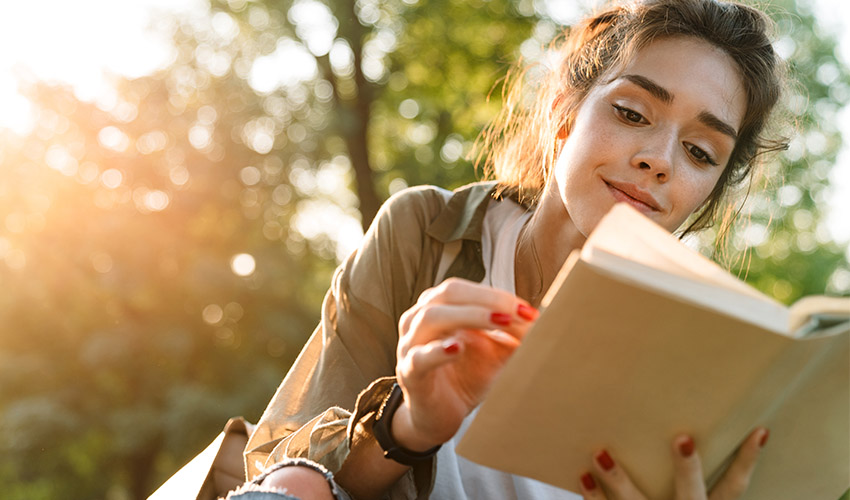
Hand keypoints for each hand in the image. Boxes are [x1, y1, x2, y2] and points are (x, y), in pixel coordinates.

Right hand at [391, 278, 538, 450]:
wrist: (439, 416)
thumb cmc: (465, 377)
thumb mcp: (496, 353)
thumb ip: (515, 337)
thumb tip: (545, 323)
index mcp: (440, 307)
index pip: (466, 289)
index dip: (497, 295)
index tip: (528, 311)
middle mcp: (419, 319)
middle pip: (449, 293)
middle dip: (487, 299)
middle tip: (517, 313)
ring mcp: (410, 345)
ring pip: (432, 317)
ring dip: (469, 316)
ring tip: (500, 322)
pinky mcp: (409, 373)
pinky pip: (419, 357)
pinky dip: (438, 350)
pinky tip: (457, 348)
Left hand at [579, 428, 769, 499]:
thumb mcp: (699, 497)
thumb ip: (698, 483)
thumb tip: (701, 434)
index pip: (736, 486)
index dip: (748, 461)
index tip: (759, 432)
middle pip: (691, 493)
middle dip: (687, 468)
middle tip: (682, 439)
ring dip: (618, 479)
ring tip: (600, 453)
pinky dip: (594, 497)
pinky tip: (583, 476)